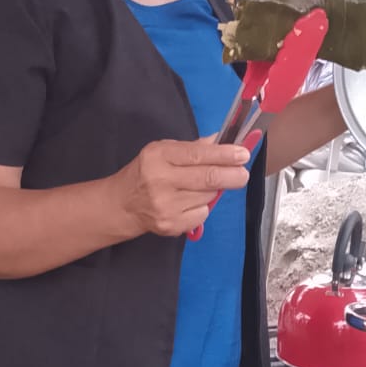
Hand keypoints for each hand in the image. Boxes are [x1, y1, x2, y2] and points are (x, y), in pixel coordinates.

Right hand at [115, 139, 251, 237]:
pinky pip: (202, 214)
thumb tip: (221, 141)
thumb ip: (193, 148)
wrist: (122, 205)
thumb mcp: (163, 152)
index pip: (198, 154)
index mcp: (159, 156)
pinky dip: (203, 207)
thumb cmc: (146, 173)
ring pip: (208, 197)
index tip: (243, 154)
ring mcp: (165, 205)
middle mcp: (160, 180)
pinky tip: (191, 203)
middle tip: (243, 173)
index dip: (224, 154)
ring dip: (215, 190)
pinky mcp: (171, 225)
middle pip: (208, 178)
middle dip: (232, 175)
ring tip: (205, 186)